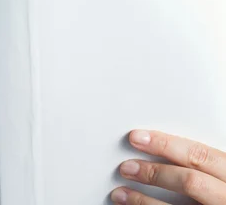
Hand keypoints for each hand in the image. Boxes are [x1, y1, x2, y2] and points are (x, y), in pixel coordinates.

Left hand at [111, 129, 225, 203]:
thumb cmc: (221, 192)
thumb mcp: (221, 175)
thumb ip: (202, 165)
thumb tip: (163, 150)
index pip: (200, 155)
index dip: (165, 145)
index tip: (137, 138)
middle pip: (190, 181)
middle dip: (155, 173)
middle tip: (126, 167)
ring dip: (144, 201)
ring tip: (120, 194)